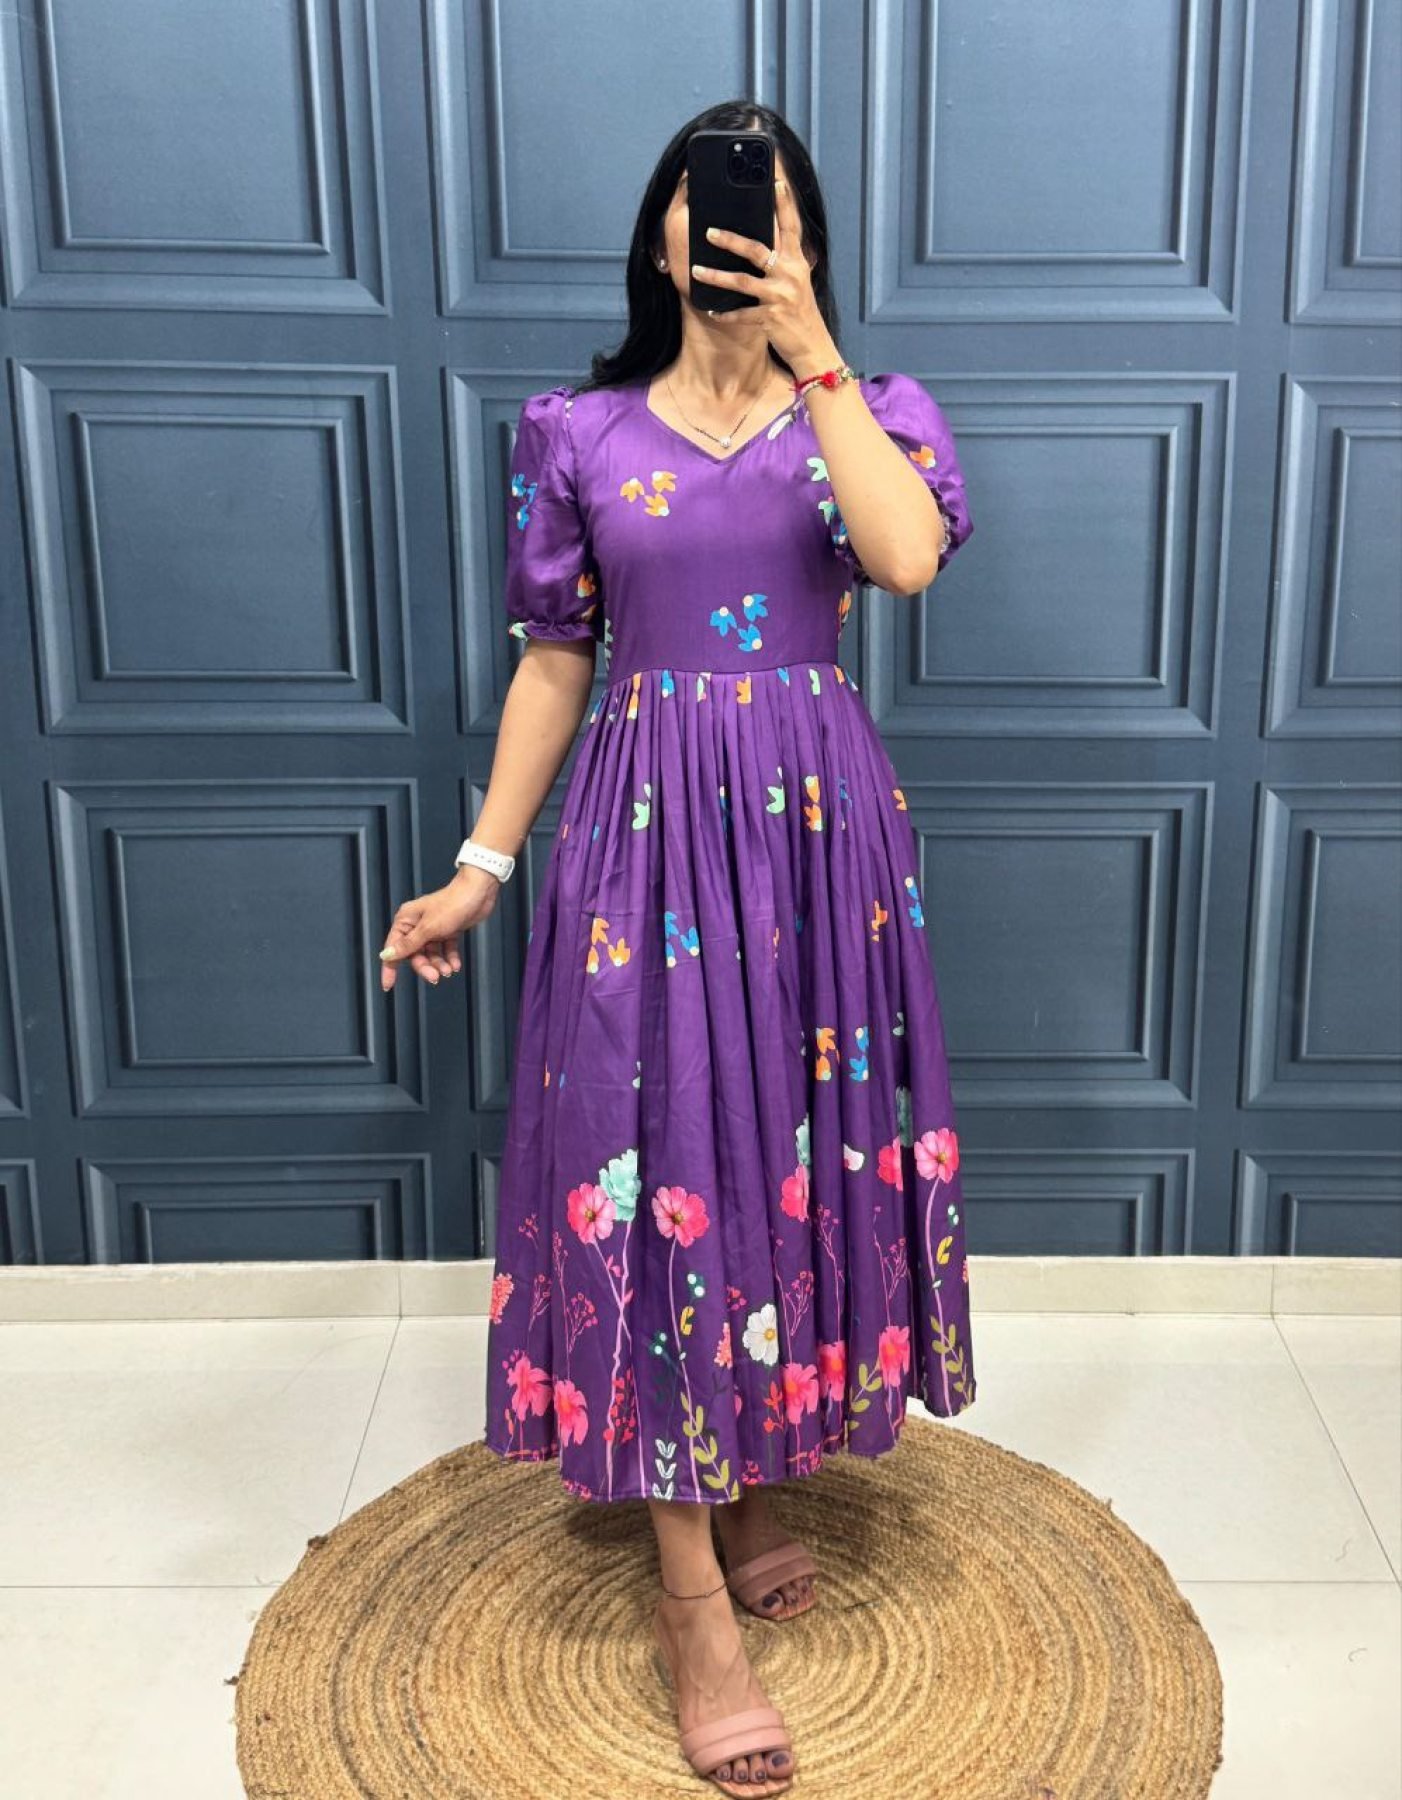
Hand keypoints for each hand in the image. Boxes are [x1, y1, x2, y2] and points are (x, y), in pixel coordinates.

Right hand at [378, 867, 497, 990]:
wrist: (479, 892)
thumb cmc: (452, 905)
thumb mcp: (428, 928)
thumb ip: (408, 945)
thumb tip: (386, 955)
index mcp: (406, 920)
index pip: (393, 948)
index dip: (390, 968)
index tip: (388, 986)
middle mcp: (417, 924)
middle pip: (414, 954)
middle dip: (424, 967)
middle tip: (435, 977)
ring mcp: (433, 928)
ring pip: (430, 954)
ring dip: (439, 964)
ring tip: (449, 971)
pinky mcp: (448, 930)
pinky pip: (445, 949)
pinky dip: (449, 958)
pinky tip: (456, 965)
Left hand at [689, 177, 835, 371]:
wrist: (813, 347)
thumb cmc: (801, 312)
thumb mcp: (797, 281)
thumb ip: (783, 261)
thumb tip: (761, 242)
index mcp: (797, 262)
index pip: (791, 227)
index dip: (784, 204)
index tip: (776, 182)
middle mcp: (790, 275)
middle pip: (757, 250)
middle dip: (731, 239)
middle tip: (709, 231)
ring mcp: (780, 297)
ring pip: (742, 281)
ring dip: (716, 276)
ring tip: (696, 270)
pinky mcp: (770, 318)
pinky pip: (741, 314)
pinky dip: (725, 312)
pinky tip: (711, 309)